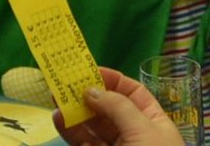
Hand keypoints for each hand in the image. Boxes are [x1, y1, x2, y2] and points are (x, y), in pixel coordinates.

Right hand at [53, 68, 184, 145]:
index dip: (111, 80)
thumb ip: (118, 108)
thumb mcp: (143, 132)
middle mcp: (134, 134)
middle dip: (87, 95)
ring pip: (92, 128)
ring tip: (55, 99)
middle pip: (108, 108)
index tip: (88, 70)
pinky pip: (84, 144)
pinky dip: (71, 132)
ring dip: (74, 113)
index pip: (132, 93)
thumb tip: (93, 90)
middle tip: (63, 82)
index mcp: (153, 121)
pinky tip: (59, 120)